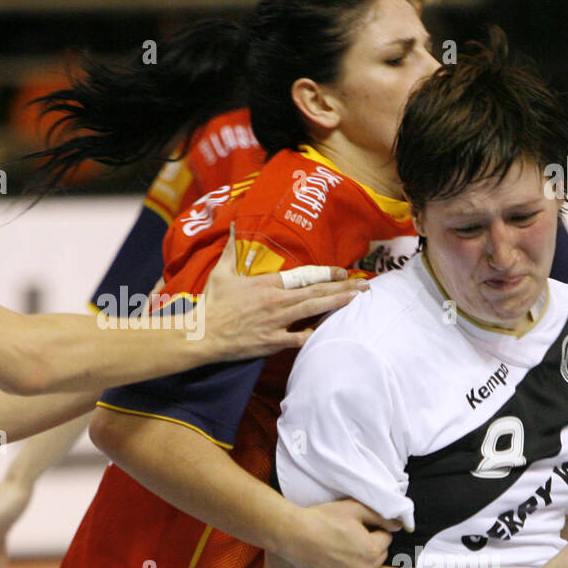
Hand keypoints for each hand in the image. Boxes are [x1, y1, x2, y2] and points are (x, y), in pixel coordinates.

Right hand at [198, 223, 367, 359]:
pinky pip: (299, 338)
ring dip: (337, 304)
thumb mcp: (221, 272)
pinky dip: (315, 334)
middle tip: (364, 285)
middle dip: (342, 288)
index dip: (326, 274)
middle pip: (316, 293)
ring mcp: (276, 322)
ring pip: (313, 311)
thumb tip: (231, 225)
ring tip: (357, 299)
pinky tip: (331, 330)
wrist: (202, 334)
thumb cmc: (212, 303)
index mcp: (266, 284)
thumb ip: (230, 248)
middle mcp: (276, 302)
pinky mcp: (272, 342)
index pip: (303, 276)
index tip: (343, 271)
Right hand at [284, 499, 401, 567]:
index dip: (374, 530)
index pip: (386, 539)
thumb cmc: (322, 519)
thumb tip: (398, 526)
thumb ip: (380, 516)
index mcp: (372, 548)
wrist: (295, 535)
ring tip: (344, 553)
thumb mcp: (353, 507)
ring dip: (365, 565)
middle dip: (371, 546)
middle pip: (380, 556)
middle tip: (349, 538)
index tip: (360, 526)